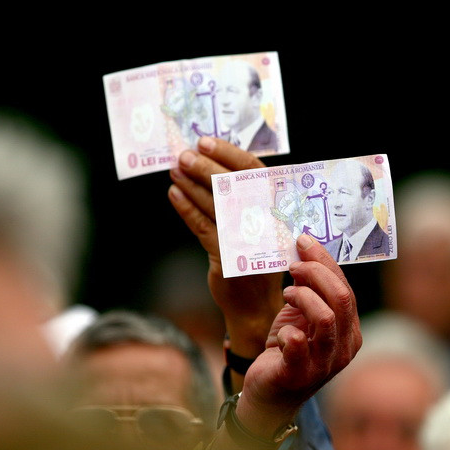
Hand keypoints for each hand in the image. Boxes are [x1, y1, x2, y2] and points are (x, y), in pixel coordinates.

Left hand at [168, 138, 284, 359]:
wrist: (255, 306)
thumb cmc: (255, 260)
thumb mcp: (258, 227)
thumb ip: (245, 200)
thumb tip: (213, 165)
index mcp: (275, 209)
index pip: (255, 172)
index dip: (229, 154)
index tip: (206, 142)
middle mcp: (264, 221)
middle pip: (232, 184)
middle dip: (204, 167)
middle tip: (184, 155)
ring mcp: (246, 238)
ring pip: (214, 203)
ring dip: (191, 184)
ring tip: (174, 171)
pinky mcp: (226, 256)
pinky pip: (201, 226)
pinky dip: (185, 208)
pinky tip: (174, 194)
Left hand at [235, 233, 361, 436]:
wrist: (268, 393)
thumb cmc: (287, 349)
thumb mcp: (301, 315)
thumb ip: (309, 288)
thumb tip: (305, 250)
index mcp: (350, 331)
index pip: (345, 288)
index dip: (325, 261)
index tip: (303, 242)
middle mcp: (344, 348)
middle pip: (340, 299)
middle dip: (315, 273)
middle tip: (293, 265)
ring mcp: (324, 364)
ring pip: (325, 318)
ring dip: (302, 297)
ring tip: (287, 293)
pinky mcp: (298, 375)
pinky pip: (297, 346)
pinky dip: (287, 332)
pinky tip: (281, 332)